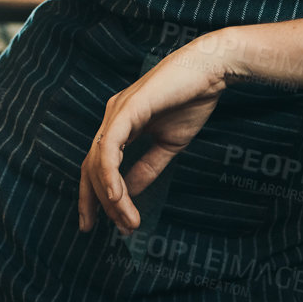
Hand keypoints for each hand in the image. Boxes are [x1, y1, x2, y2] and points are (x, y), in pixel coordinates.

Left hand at [77, 32, 241, 235]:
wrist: (211, 71)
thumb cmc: (192, 100)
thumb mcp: (169, 144)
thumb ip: (147, 167)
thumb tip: (129, 194)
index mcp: (120, 124)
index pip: (97, 165)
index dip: (95, 196)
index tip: (102, 224)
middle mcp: (112, 117)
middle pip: (91, 168)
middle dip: (99, 203)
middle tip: (118, 230)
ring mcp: (117, 112)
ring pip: (99, 162)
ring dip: (111, 196)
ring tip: (127, 220)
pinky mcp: (128, 109)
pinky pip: (110, 146)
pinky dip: (110, 173)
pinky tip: (117, 196)